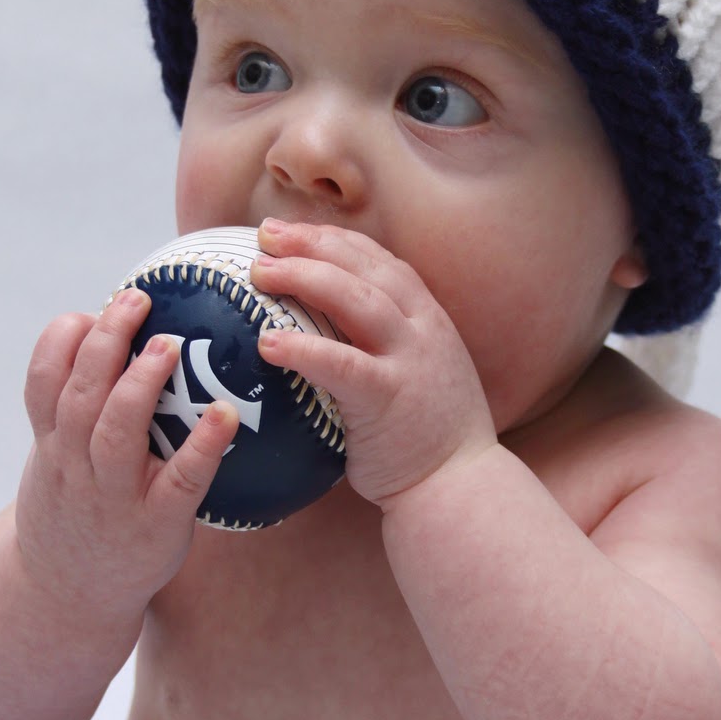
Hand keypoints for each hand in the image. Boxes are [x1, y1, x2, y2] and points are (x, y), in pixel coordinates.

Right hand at [16, 290, 239, 620]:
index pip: (42, 382)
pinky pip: (179, 482)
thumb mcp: (56, 465)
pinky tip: (225, 416)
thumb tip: (116, 342)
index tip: (89, 311)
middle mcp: (75, 467)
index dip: (62, 342)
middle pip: (79, 395)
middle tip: (137, 300)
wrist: (63, 602)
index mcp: (51, 445)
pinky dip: (202, 447)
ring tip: (169, 344)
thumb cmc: (74, 517)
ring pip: (115, 432)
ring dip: (139, 384)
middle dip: (105, 342)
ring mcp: (113, 498)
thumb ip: (76, 414)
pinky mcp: (155, 526)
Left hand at [250, 221, 496, 508]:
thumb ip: (387, 351)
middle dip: (313, 243)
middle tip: (265, 236)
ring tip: (259, 272)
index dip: (337, 240)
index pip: (382, 262)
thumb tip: (332, 339)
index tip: (296, 231)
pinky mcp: (390, 397)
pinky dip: (304, 348)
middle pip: (365, 267)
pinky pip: (342, 364)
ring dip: (305, 278)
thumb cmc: (428, 441)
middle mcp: (424, 330)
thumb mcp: (419, 377)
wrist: (461, 488)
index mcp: (430, 321)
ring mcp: (411, 361)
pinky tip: (266, 343)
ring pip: (357, 300)